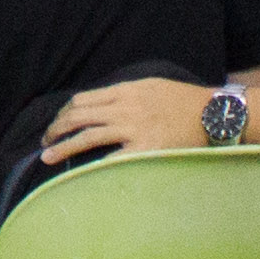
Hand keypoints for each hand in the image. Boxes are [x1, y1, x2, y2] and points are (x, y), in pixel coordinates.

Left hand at [40, 77, 210, 168]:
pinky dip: (92, 165)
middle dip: (57, 127)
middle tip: (45, 140)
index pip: (84, 99)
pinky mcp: (145, 149)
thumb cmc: (185, 101)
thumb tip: (101, 106)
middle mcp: (126, 106)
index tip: (58, 122)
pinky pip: (111, 158)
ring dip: (63, 145)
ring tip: (47, 155)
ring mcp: (134, 127)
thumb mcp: (153, 86)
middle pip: (79, 115)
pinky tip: (78, 173)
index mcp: (127, 89)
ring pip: (88, 135)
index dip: (65, 112)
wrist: (214, 113)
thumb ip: (126, 93)